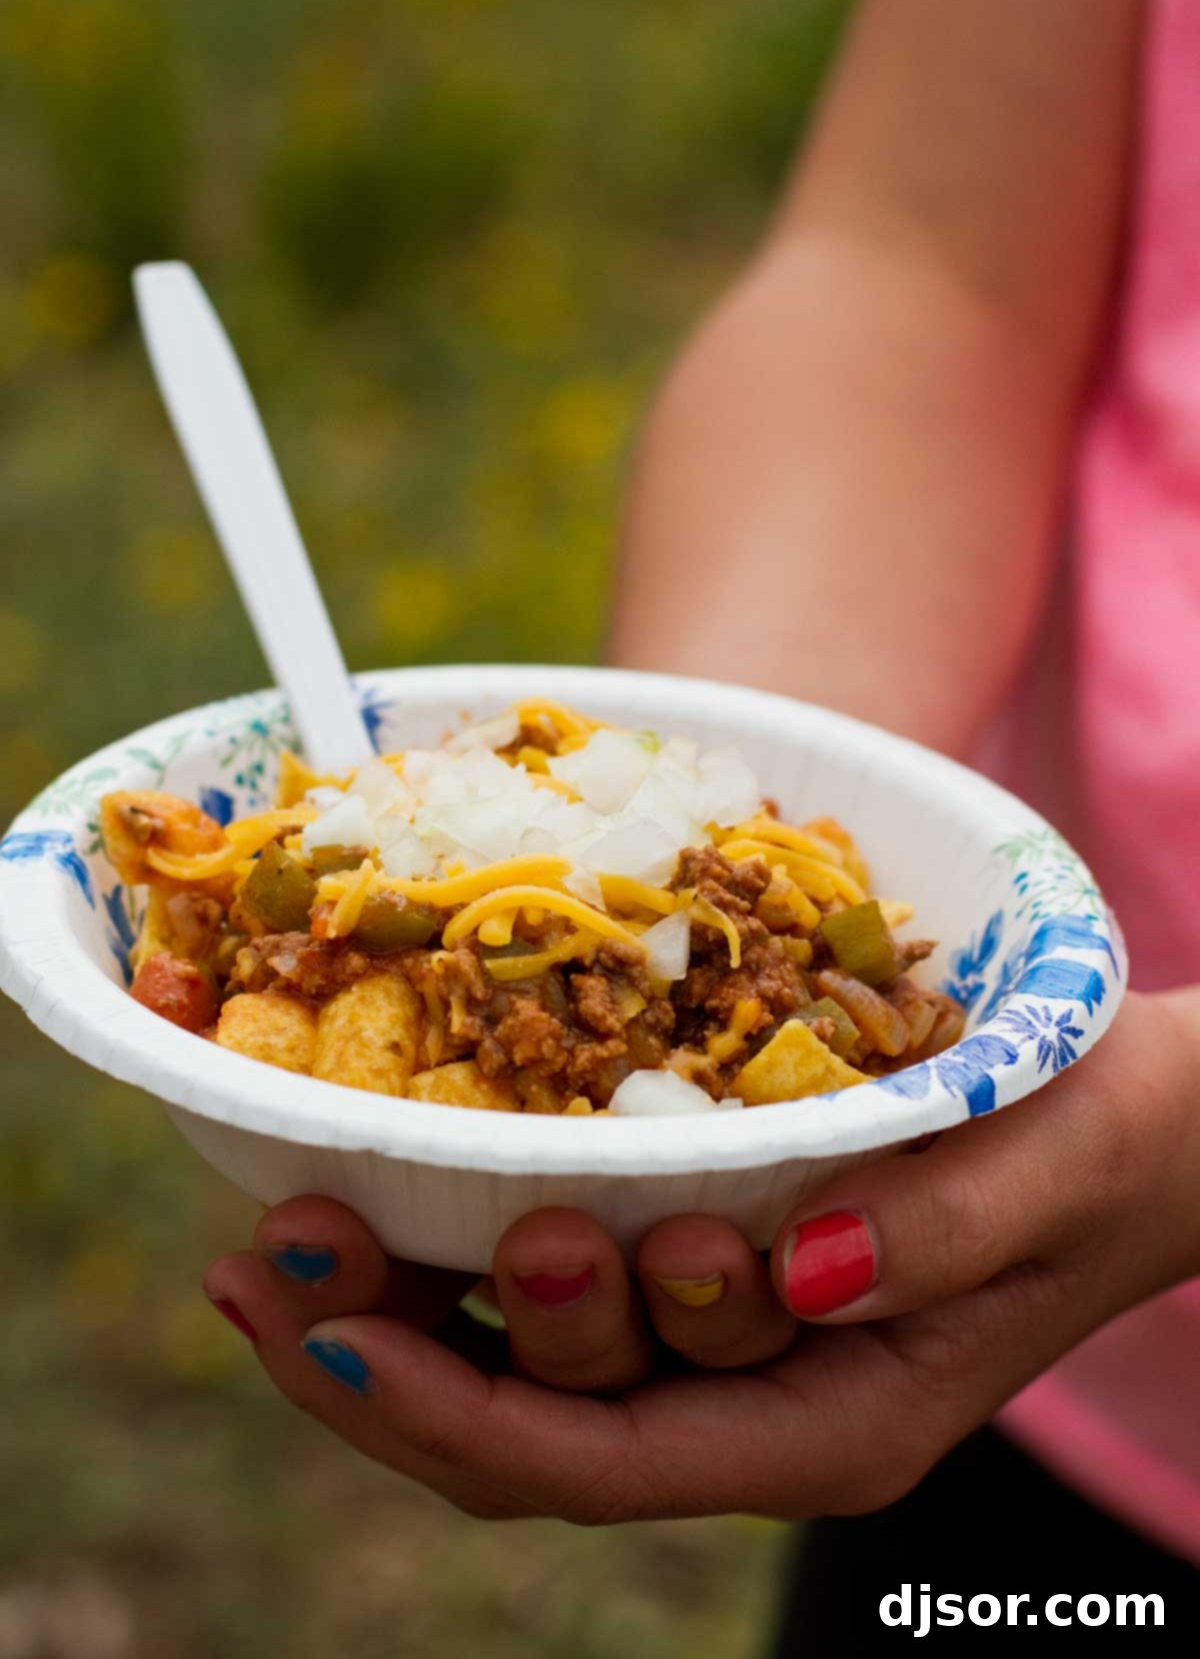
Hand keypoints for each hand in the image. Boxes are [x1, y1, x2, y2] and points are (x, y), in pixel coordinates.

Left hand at [202, 988, 1199, 1522]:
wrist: (1141, 1127)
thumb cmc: (1107, 1139)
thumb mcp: (1047, 1167)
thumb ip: (936, 1232)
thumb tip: (786, 1266)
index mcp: (834, 1420)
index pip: (604, 1460)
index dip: (451, 1406)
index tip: (326, 1324)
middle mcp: (757, 1406)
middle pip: (531, 1437)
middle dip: (388, 1357)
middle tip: (281, 1247)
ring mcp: (723, 1352)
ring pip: (520, 1381)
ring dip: (392, 1313)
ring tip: (283, 1227)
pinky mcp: (706, 1277)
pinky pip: (550, 1309)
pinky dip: (450, 1266)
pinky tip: (376, 1196)